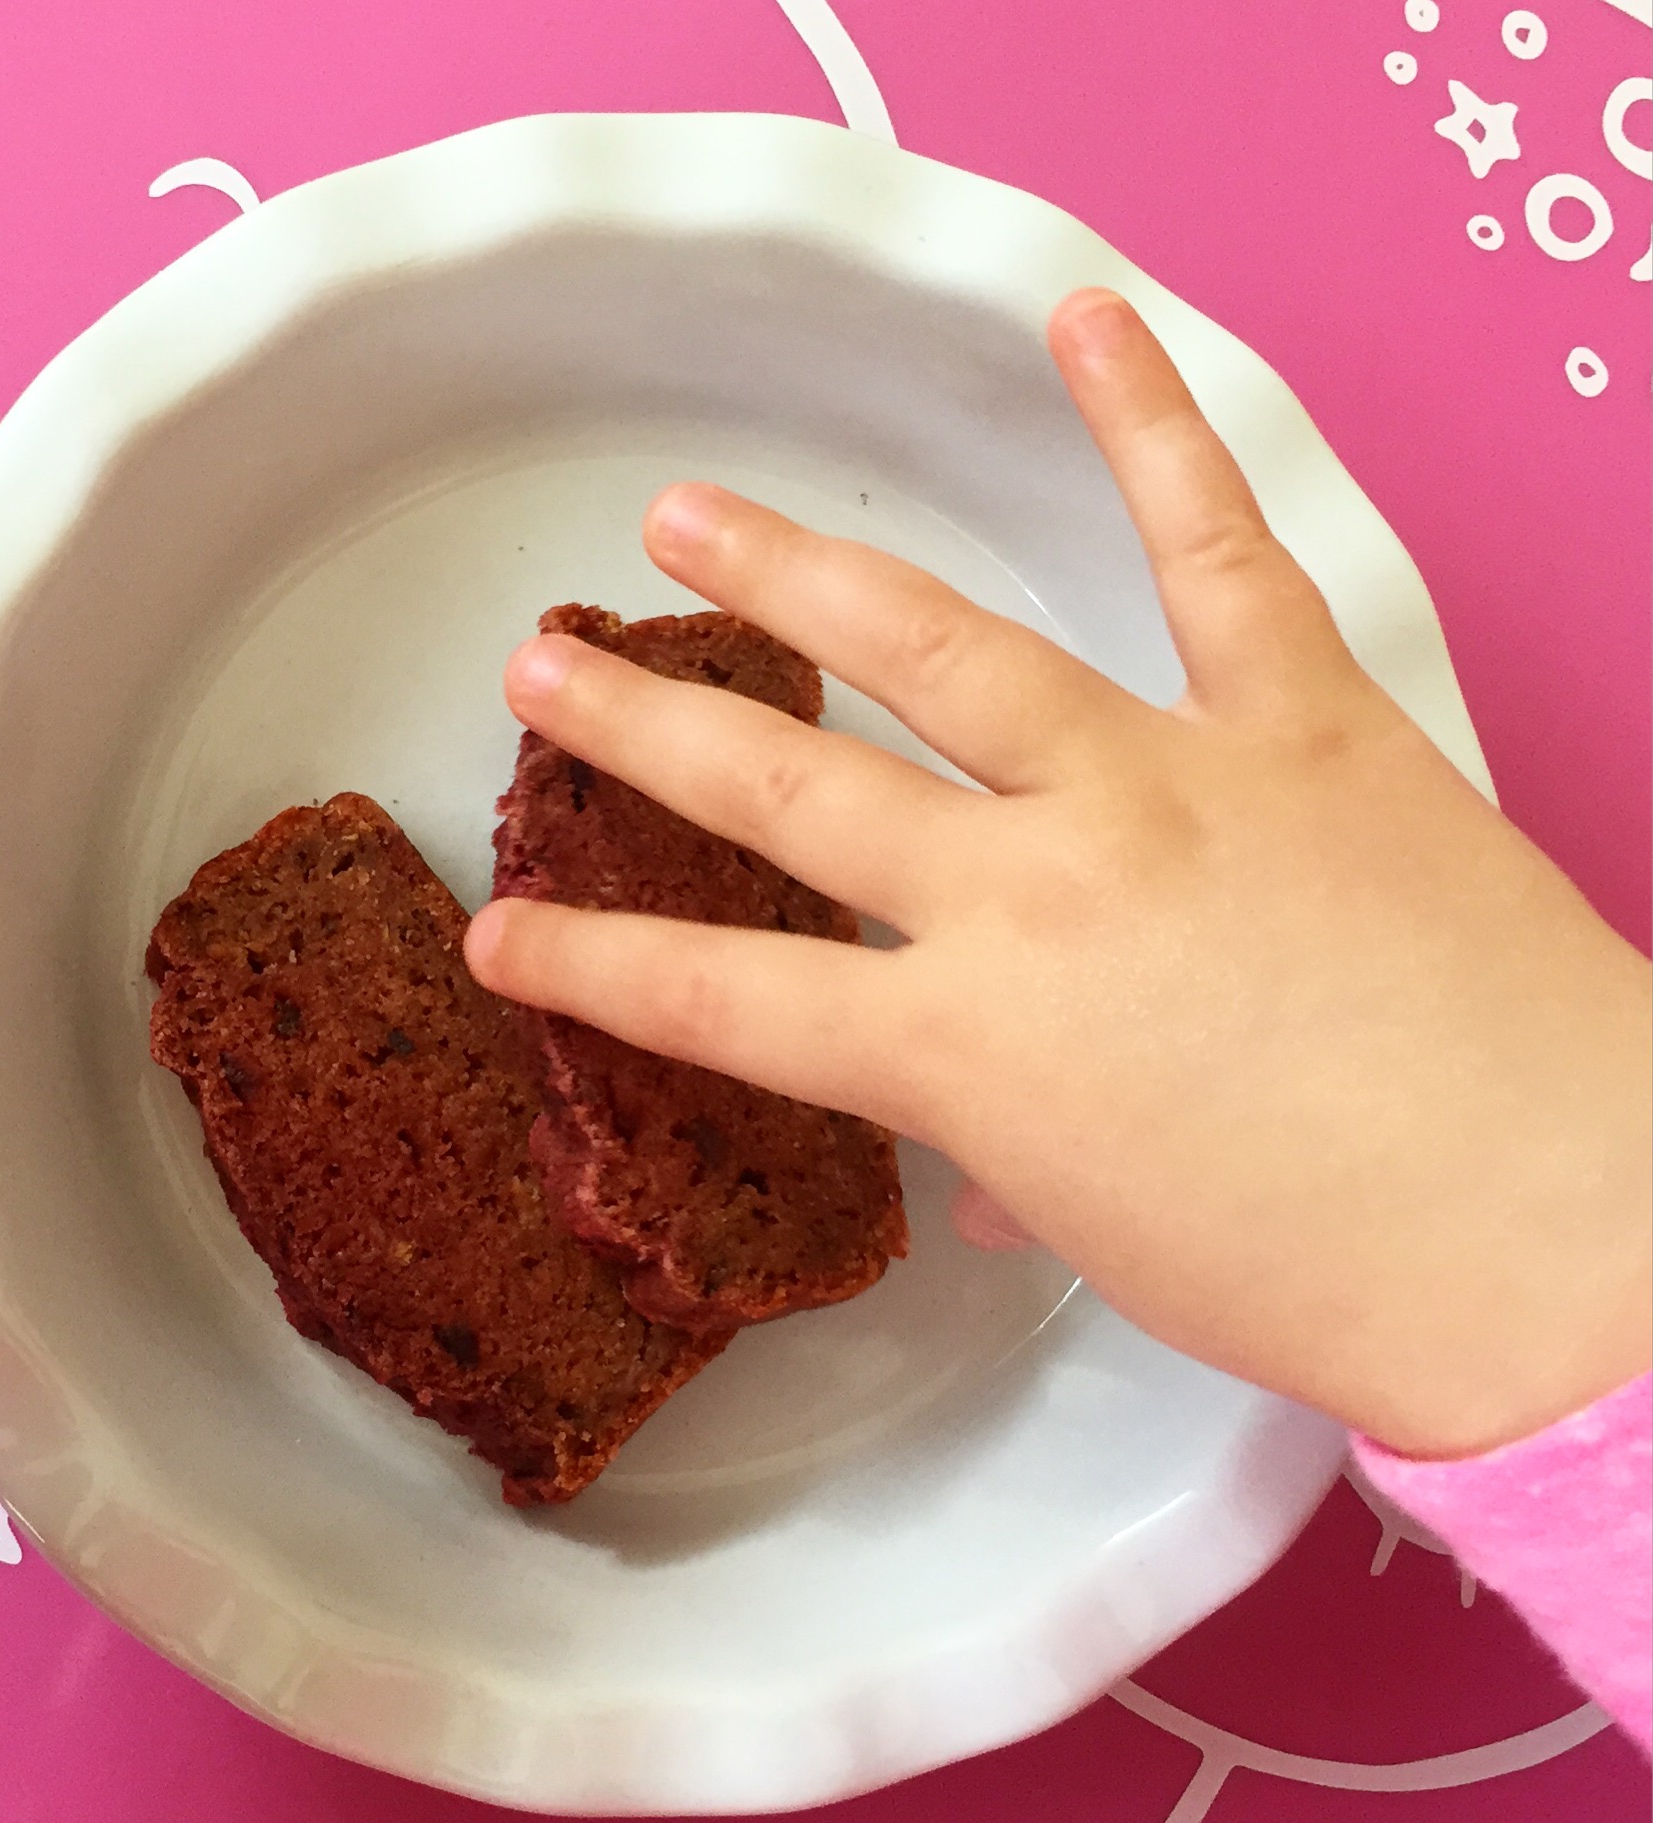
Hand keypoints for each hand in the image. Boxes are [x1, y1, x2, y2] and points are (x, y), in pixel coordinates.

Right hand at [466, 289, 1651, 1459]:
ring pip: (938, 647)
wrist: (1560, 1242)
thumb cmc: (1330, 1276)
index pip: (713, 999)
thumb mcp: (1110, 1234)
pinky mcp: (1301, 725)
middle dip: (639, 729)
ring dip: (796, 571)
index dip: (583, 964)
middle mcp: (1027, 898)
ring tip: (689, 517)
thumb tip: (979, 1160)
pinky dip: (1153, 429)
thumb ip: (1011, 1159)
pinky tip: (1085, 325)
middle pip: (780, 789)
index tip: (497, 935)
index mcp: (960, 1050)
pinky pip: (1213, 553)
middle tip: (544, 664)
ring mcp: (1159, 790)